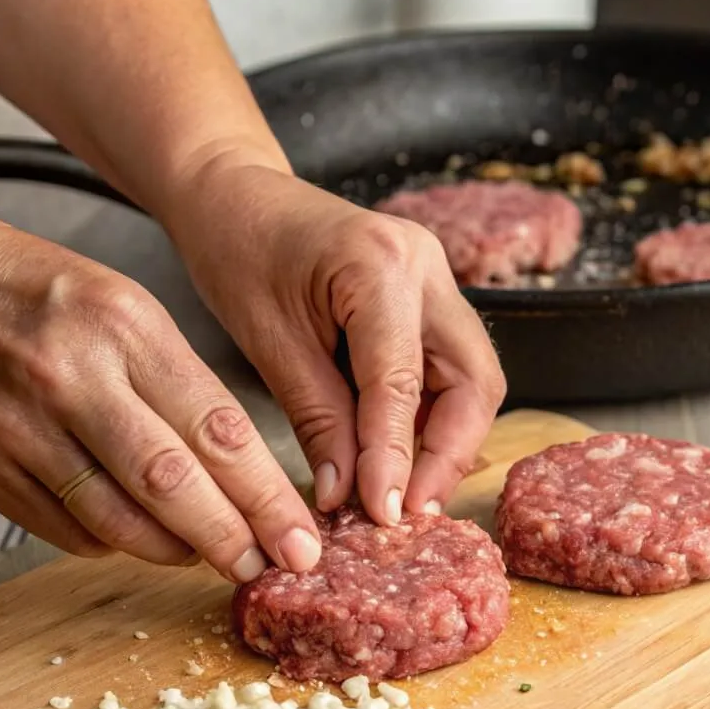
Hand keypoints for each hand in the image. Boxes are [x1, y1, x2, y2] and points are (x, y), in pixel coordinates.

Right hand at [0, 206, 321, 580]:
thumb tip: (236, 469)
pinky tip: (142, 536)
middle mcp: (71, 378)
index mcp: (123, 326)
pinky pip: (68, 530)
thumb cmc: (31, 290)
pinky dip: (117, 543)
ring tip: (213, 557)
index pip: (217, 428)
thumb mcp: (122, 305)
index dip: (268, 496)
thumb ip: (179, 382)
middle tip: (271, 569)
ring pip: (120, 521)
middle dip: (233, 538)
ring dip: (178, 551)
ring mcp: (19, 428)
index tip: (302, 537)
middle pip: (172, 484)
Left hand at [163, 155, 506, 523]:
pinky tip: (401, 456)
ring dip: (447, 442)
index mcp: (380, 264)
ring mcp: (436, 282)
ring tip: (405, 494)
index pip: (401, 381)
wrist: (235, 194)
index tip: (383, 514)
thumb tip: (350, 496)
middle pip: (474, 380)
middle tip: (412, 511)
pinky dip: (431, 419)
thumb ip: (319, 420)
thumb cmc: (238, 249)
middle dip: (450, 455)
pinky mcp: (429, 302)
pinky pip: (449, 371)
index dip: (395, 457)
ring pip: (472, 379)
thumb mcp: (268, 342)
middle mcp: (427, 268)